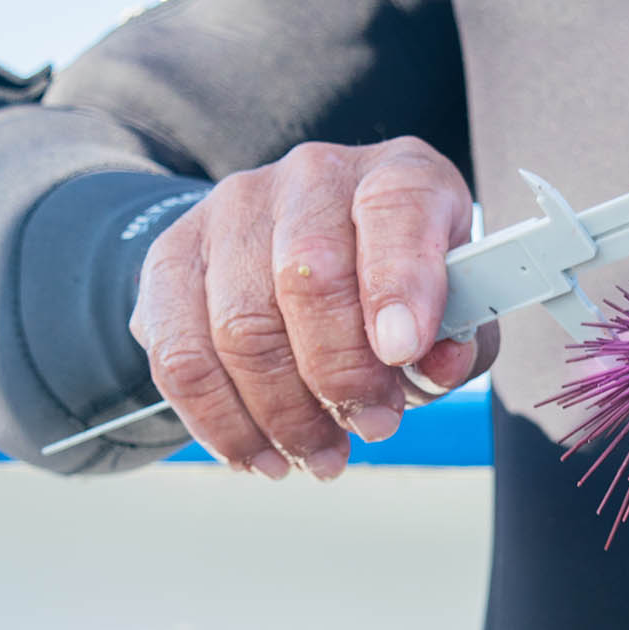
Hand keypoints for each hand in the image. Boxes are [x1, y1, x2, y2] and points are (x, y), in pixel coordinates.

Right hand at [129, 138, 497, 479]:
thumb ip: (457, 337)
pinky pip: (180, 354)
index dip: (398, 283)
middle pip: (307, 276)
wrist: (297, 252)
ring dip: (283, 414)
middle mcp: (310, 178)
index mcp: (395, 175)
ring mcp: (233, 213)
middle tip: (372, 428)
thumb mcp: (450, 305)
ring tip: (320, 455)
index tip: (402, 352)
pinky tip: (257, 453)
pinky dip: (220, 421)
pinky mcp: (171, 258)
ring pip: (240, 327)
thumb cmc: (392, 287)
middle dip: (341, 374)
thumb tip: (437, 363)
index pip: (394, 209)